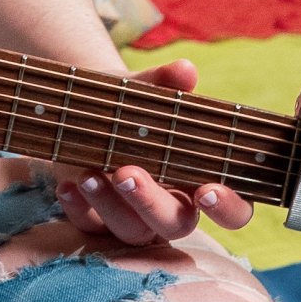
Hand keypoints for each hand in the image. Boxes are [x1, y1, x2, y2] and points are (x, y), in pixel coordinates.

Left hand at [55, 58, 253, 242]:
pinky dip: (78, 210)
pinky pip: (91, 228)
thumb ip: (166, 82)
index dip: (228, 208)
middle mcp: (173, 206)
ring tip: (87, 174)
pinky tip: (65, 186)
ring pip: (132, 231)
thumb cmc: (133, 105)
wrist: (87, 107)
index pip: (235, 211)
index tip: (206, 191)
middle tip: (126, 173)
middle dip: (150, 203)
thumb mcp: (146, 90)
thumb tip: (185, 69)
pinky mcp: (98, 218)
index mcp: (202, 180)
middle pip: (175, 224)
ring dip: (109, 205)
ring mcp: (134, 216)